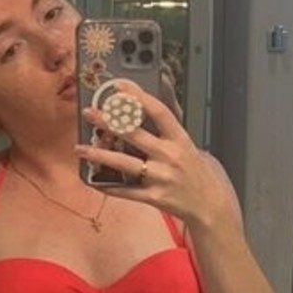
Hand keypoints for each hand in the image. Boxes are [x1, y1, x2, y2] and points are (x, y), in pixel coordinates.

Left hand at [75, 84, 232, 232]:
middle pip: (134, 134)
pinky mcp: (154, 197)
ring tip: (80, 148)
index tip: (119, 86)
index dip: (138, 97)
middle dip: (108, 122)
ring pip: (124, 163)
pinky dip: (107, 186)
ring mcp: (161, 178)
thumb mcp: (188, 145)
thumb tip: (151, 98)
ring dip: (99, 154)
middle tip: (89, 113)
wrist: (211, 206)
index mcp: (180, 140)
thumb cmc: (197, 172)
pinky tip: (92, 179)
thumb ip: (168, 125)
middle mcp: (170, 157)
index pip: (159, 112)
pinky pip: (125, 191)